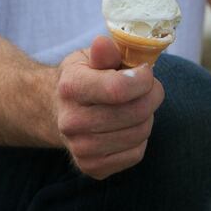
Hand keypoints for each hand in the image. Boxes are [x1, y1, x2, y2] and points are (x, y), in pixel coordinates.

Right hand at [55, 36, 164, 178]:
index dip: (143, 79)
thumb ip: (104, 52)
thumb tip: (102, 43)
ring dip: (147, 116)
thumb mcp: (90, 57)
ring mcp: (80, 148)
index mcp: (70, 87)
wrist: (58, 111)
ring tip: (136, 105)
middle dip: (152, 95)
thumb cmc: (84, 78)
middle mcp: (70, 122)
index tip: (146, 71)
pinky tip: (127, 126)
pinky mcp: (92, 167)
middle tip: (149, 87)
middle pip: (135, 112)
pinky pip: (136, 153)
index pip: (119, 89)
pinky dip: (140, 138)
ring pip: (140, 133)